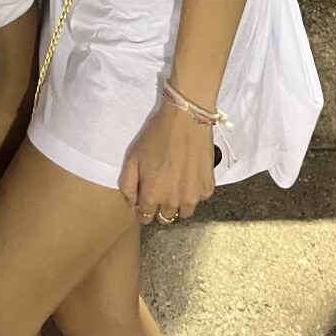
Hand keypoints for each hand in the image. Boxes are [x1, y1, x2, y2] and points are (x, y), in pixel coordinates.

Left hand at [118, 102, 215, 225]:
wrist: (185, 118)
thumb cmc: (156, 135)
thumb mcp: (132, 157)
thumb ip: (127, 186)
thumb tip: (132, 206)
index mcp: (152, 196)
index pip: (145, 217)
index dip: (144, 207)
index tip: (146, 194)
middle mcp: (173, 203)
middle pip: (165, 217)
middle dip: (161, 205)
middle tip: (162, 184)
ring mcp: (193, 197)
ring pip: (184, 211)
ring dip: (179, 202)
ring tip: (177, 180)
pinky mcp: (208, 188)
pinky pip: (198, 198)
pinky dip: (194, 190)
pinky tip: (190, 171)